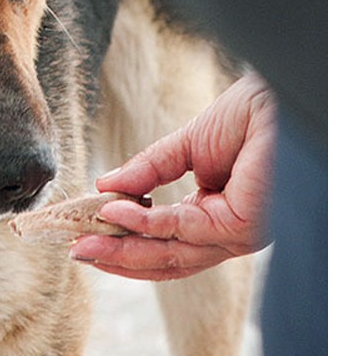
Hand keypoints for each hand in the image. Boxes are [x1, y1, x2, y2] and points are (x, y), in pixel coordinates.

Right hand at [72, 75, 276, 279]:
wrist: (278, 96)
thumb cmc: (249, 115)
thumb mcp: (187, 144)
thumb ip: (146, 171)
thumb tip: (104, 187)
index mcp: (216, 214)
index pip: (166, 242)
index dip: (124, 243)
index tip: (86, 236)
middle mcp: (227, 232)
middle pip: (166, 258)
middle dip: (118, 257)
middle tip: (76, 251)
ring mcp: (236, 234)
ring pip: (171, 253)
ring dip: (123, 249)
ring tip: (84, 244)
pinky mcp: (241, 226)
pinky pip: (181, 228)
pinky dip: (144, 223)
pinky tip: (114, 215)